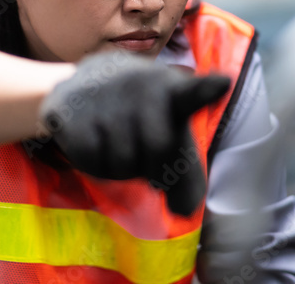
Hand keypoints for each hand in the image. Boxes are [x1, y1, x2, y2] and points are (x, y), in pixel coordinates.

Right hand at [39, 51, 230, 215]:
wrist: (88, 83)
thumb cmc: (144, 121)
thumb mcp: (171, 144)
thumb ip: (185, 182)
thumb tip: (184, 212)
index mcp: (175, 93)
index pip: (194, 92)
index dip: (208, 89)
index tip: (224, 83)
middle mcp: (142, 84)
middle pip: (156, 149)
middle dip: (151, 165)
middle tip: (145, 152)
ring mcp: (105, 91)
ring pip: (120, 160)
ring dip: (119, 166)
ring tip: (116, 140)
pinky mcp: (71, 103)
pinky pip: (88, 158)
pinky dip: (92, 161)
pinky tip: (92, 137)